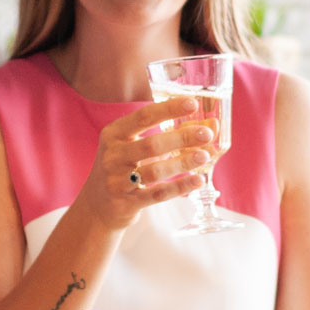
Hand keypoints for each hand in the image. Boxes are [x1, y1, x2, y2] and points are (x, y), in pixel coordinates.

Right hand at [76, 96, 213, 232]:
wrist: (97, 205)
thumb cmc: (123, 168)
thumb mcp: (136, 147)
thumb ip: (171, 135)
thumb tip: (212, 126)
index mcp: (114, 134)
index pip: (143, 117)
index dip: (169, 109)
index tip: (193, 103)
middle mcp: (112, 156)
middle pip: (150, 144)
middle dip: (181, 138)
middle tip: (206, 134)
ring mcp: (117, 181)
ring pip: (154, 171)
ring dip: (182, 163)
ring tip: (205, 156)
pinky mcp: (126, 203)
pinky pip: (157, 194)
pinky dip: (179, 187)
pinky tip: (198, 180)